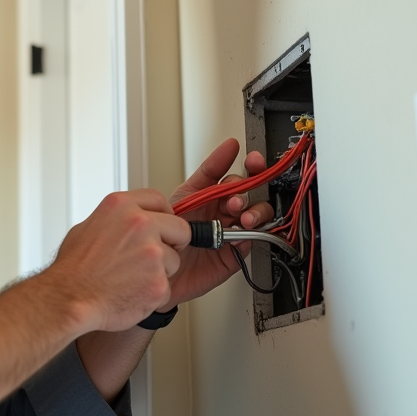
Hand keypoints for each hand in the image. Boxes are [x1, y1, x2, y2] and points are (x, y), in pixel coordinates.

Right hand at [41, 189, 191, 332]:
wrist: (67, 299)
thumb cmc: (72, 268)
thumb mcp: (88, 227)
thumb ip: (116, 220)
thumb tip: (129, 221)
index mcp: (121, 207)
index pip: (159, 200)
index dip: (162, 216)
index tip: (161, 226)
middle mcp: (141, 225)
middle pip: (180, 229)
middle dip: (172, 243)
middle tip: (152, 257)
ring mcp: (152, 253)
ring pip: (174, 261)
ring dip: (159, 272)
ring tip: (129, 279)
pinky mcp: (158, 281)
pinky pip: (165, 287)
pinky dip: (151, 294)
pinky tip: (129, 293)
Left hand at [160, 138, 274, 309]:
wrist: (158, 268)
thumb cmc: (164, 234)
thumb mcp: (184, 197)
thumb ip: (208, 174)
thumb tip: (230, 147)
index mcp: (212, 195)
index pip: (236, 175)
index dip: (249, 165)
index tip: (252, 158)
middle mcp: (224, 211)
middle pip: (251, 194)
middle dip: (248, 192)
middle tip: (236, 199)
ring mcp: (232, 231)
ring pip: (258, 215)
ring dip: (256, 212)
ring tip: (244, 218)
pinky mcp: (235, 254)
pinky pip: (253, 242)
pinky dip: (252, 236)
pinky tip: (243, 234)